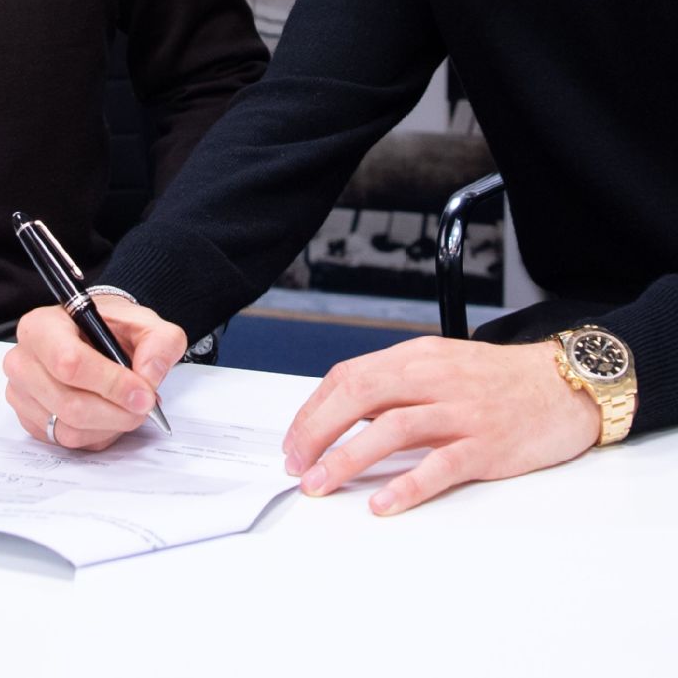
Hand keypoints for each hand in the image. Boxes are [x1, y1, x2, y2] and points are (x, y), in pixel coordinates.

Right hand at [2, 297, 186, 449]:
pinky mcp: (29, 420)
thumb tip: (149, 375)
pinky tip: (108, 415)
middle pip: (69, 403)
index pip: (69, 362)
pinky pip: (66, 442)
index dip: (111, 384)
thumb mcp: (143, 323)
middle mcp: (22, 361)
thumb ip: (159, 342)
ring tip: (127, 408)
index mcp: (41, 327)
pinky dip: (97, 435)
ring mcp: (22, 394)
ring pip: (69, 428)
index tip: (143, 394)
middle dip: (117, 412)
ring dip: (110, 426)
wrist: (92, 338)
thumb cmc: (109, 329)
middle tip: (145, 406)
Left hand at [284, 337, 600, 515]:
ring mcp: (460, 411)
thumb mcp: (438, 367)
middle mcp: (433, 379)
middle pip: (359, 396)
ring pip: (392, 428)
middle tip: (296, 464)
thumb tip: (341, 414)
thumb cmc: (496, 380)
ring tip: (320, 484)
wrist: (566, 384)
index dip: (312, 411)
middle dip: (317, 432)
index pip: (348, 377)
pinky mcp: (487, 444)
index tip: (294, 442)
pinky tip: (383, 503)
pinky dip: (407, 484)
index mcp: (415, 358)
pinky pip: (440, 464)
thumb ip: (393, 386)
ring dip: (347, 458)